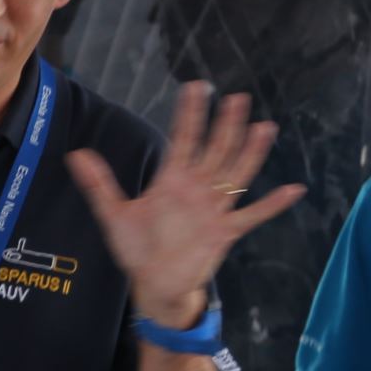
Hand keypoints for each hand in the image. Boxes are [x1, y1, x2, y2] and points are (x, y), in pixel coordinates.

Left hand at [70, 82, 305, 324]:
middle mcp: (196, 190)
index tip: (196, 87)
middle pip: (215, 150)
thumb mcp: (113, 214)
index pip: (183, 140)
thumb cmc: (136, 248)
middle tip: (236, 98)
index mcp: (171, 181)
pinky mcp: (224, 233)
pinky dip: (272, 205)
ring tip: (264, 127)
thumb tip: (76, 154)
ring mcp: (213, 210)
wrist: (153, 283)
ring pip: (236, 175)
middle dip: (225, 125)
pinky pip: (252, 216)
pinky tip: (293, 190)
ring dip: (250, 152)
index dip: (190, 114)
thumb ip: (98, 184)